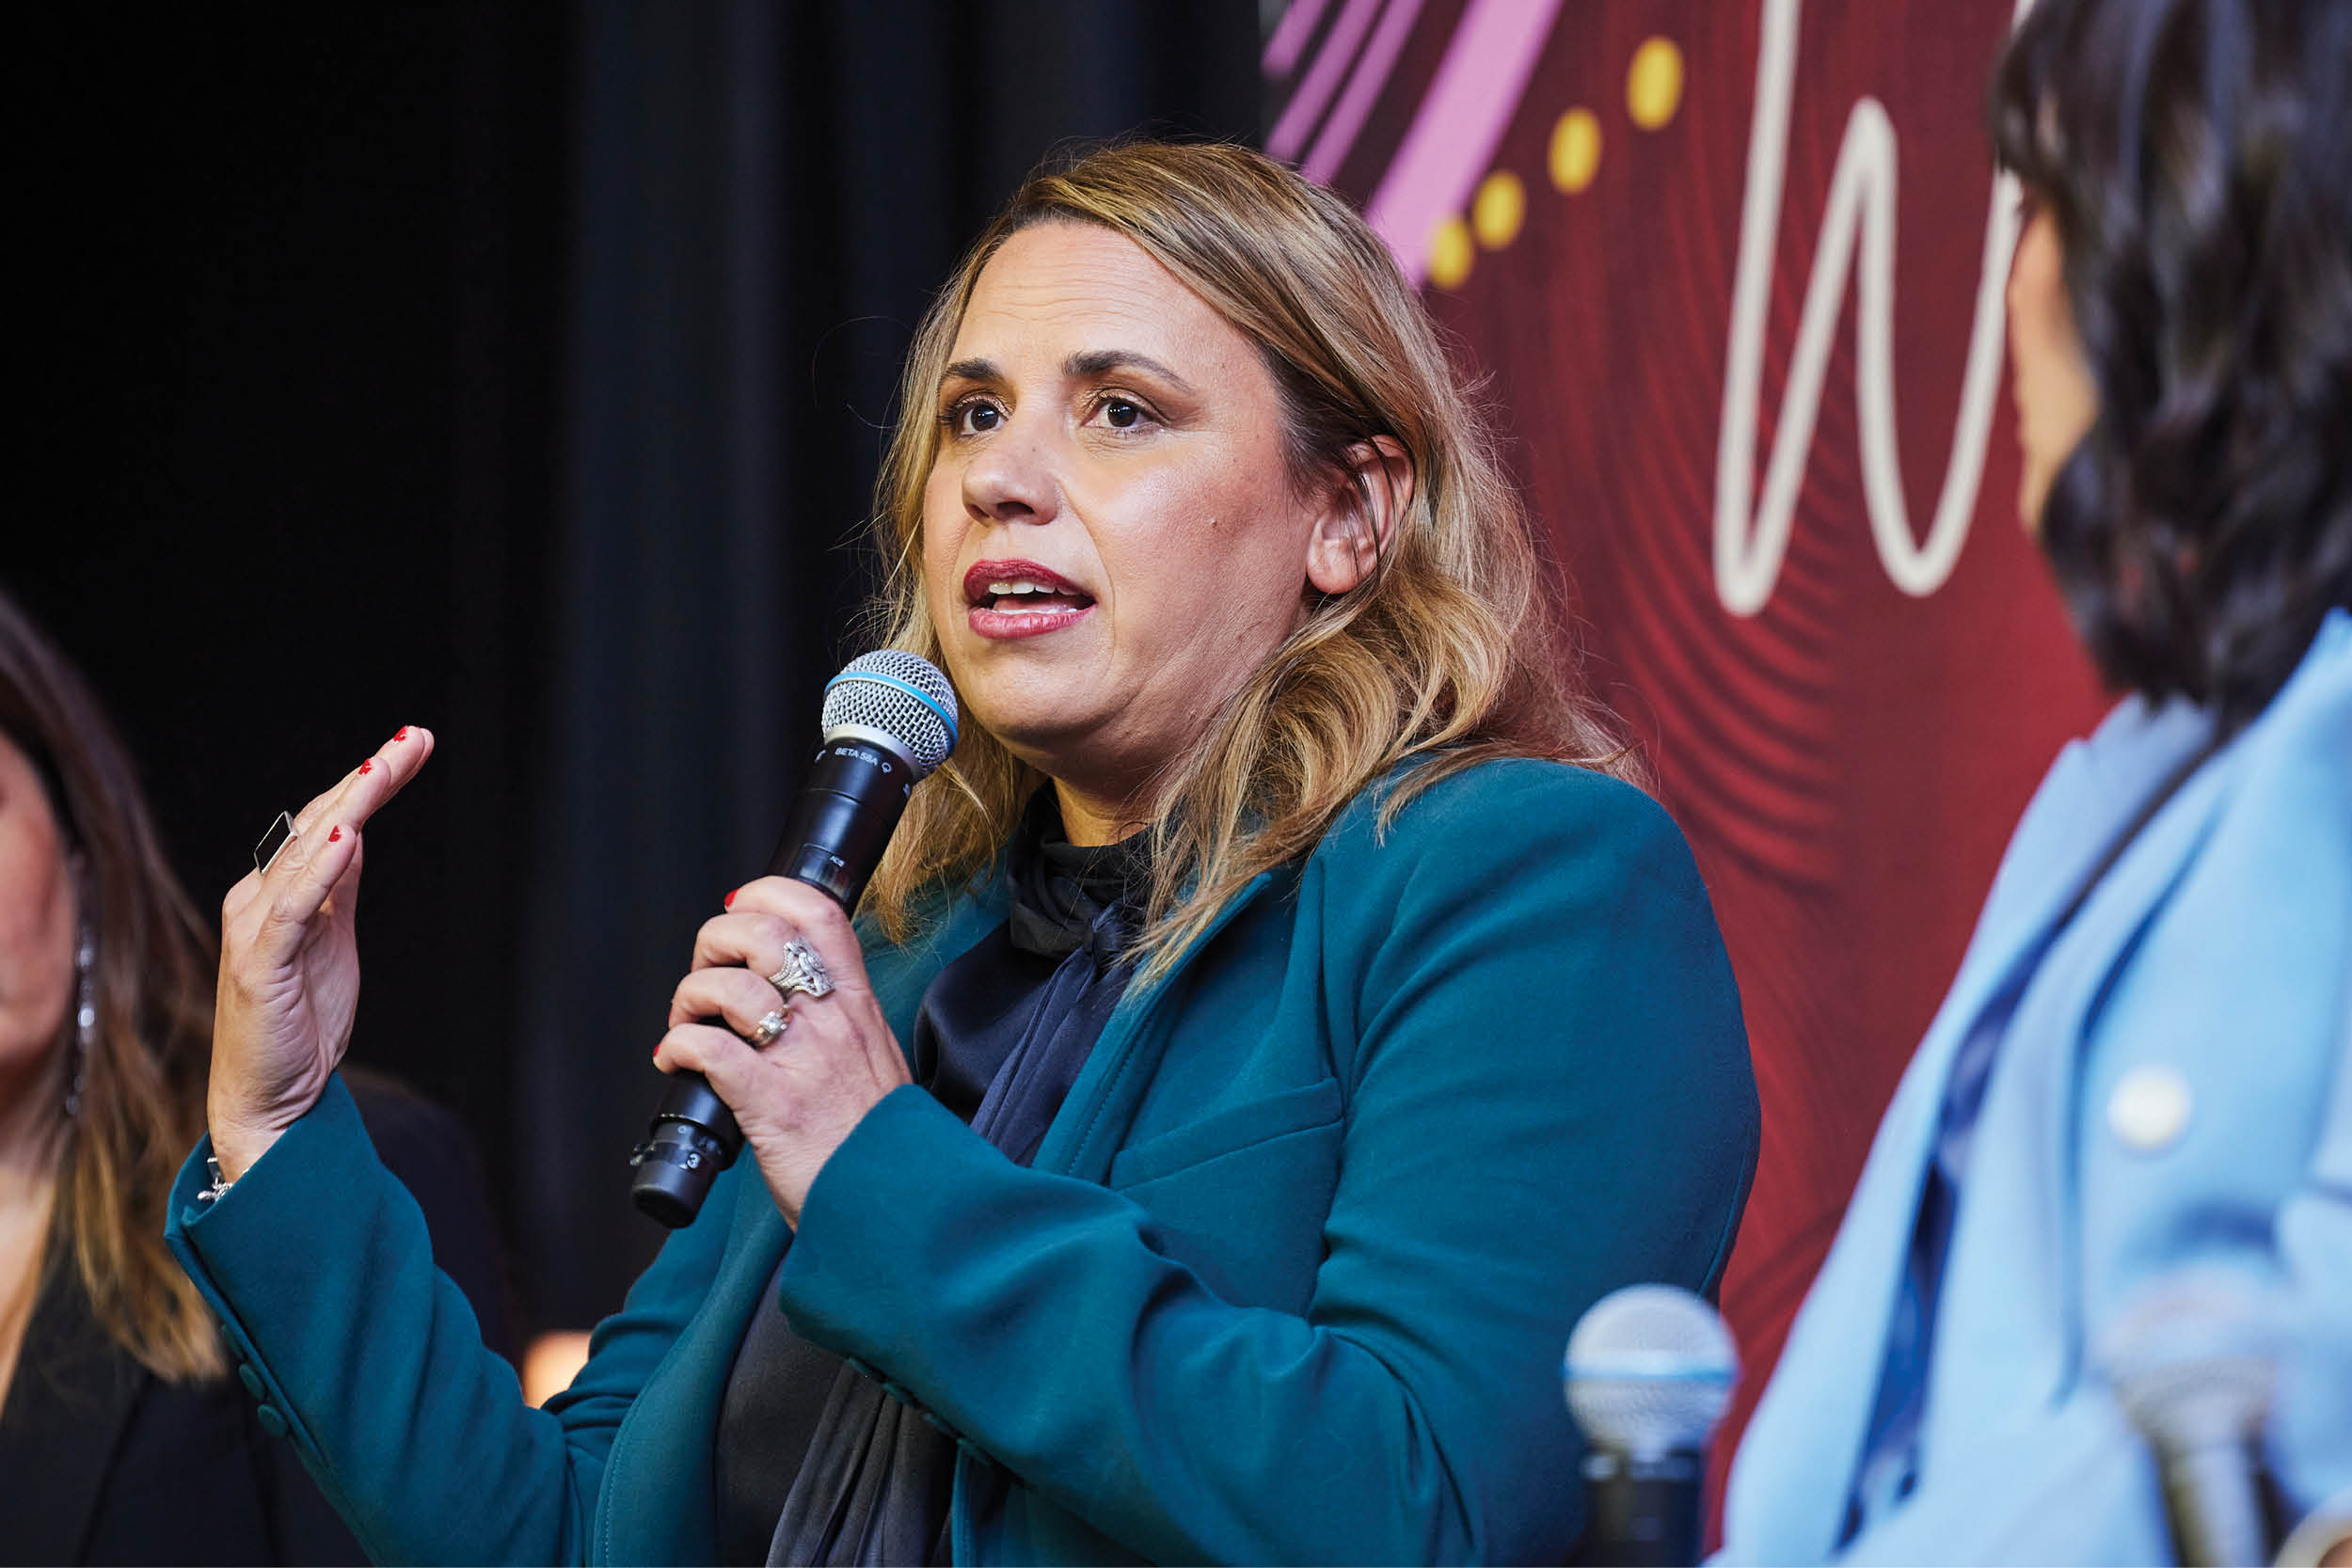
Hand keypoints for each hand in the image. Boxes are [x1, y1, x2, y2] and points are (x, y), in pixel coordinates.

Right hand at [210, 725, 432, 1178]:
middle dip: (368, 778)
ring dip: (346, 807)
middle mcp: (260, 899)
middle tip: (410, 739)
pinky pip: (291, 909)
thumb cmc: (300, 1022)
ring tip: (381, 768)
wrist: (271, 1099)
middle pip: (320, 823)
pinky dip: (316, 871)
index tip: (411, 744)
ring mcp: (255, 930)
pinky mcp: (259, 964)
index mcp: (280, 891)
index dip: (370, 781)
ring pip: (304, 854)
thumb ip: (338, 887)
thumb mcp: (334, 940)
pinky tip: (344, 838)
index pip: (329, 820)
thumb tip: (357, 831)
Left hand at [653, 877, 911, 1225]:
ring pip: (730, 985)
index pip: (820, 914)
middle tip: (708, 974)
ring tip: (686, 1023)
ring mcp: (800, 1059)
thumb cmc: (877, 1142)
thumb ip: (841, 1023)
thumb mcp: (876, 1060)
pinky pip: (706, 1047)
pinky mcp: (769, 1102)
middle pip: (764, 934)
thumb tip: (789, 997)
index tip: (743, 906)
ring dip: (690, 996)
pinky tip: (676, 1060)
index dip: (771, 893)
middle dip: (717, 940)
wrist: (895, 1205)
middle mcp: (830, 1021)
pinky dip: (677, 1045)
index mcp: (857, 1006)